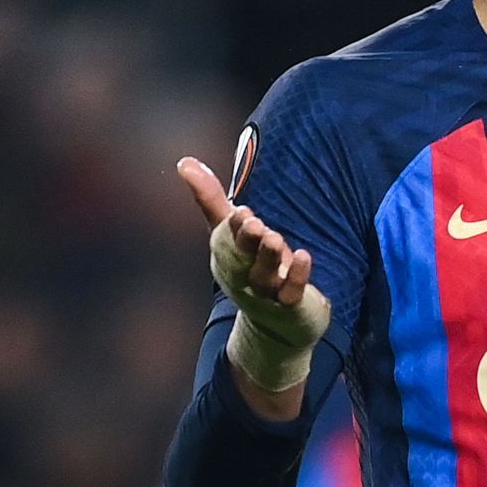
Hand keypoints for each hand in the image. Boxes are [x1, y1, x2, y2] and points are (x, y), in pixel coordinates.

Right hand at [177, 156, 330, 395]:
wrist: (275, 325)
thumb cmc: (250, 268)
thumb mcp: (229, 234)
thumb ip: (211, 199)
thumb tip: (184, 162)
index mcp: (228, 255)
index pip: (226, 238)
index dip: (234, 226)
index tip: (241, 211)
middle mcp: (243, 274)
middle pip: (242, 257)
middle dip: (246, 240)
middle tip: (252, 221)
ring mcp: (266, 292)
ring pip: (264, 275)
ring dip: (268, 256)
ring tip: (274, 238)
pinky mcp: (289, 305)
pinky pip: (291, 292)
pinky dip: (296, 275)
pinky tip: (303, 256)